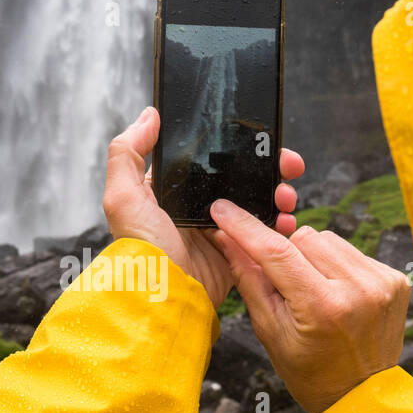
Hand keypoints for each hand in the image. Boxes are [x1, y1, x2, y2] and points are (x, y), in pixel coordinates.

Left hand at [102, 106, 303, 310]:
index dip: (236, 147)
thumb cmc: (141, 250)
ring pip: (254, 204)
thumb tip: (149, 115)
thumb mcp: (123, 198)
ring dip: (276, 196)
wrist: (164, 298)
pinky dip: (276, 227)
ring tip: (287, 197)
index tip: (263, 140)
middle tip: (289, 167)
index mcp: (170, 191)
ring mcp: (216, 231)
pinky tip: (285, 222)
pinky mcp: (232, 253)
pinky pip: (259, 234)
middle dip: (267, 170)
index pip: (208, 159)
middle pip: (238, 178)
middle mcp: (193, 208)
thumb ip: (128, 152)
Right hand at [208, 202, 410, 412]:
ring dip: (312, 257)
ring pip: (328, 238)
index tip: (221, 209)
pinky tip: (337, 294)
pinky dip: (337, 265)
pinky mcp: (395, 278)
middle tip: (287, 288)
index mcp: (322, 307)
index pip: (276, 252)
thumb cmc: (311, 372)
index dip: (244, 227)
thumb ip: (249, 280)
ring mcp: (381, 282)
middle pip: (303, 237)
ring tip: (314, 292)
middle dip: (286, 255)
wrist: (362, 397)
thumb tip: (225, 239)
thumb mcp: (270, 332)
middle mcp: (357, 289)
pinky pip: (352, 251)